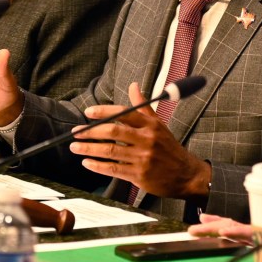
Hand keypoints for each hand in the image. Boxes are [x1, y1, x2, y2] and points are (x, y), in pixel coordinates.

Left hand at [72, 82, 210, 200]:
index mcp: (151, 125)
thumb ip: (143, 107)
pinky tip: (87, 163)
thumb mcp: (159, 124)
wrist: (186, 175)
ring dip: (89, 148)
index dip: (104, 111)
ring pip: (110, 151)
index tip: (88, 112)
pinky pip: (114, 169)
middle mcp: (147, 139)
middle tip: (76, 131)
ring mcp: (143, 158)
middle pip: (114, 131)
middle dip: (91, 131)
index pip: (124, 113)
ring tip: (75, 146)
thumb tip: (133, 86)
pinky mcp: (139, 175)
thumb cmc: (169, 148)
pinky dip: (98, 166)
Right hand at [191, 213, 261, 261]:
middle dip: (214, 227)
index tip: (225, 232)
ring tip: (195, 226)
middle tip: (196, 228)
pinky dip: (218, 225)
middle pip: (233, 226)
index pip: (251, 232)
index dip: (238, 232)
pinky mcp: (252, 237)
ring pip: (229, 225)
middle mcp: (260, 231)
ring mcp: (255, 233)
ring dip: (212, 225)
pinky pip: (232, 230)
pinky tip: (205, 224)